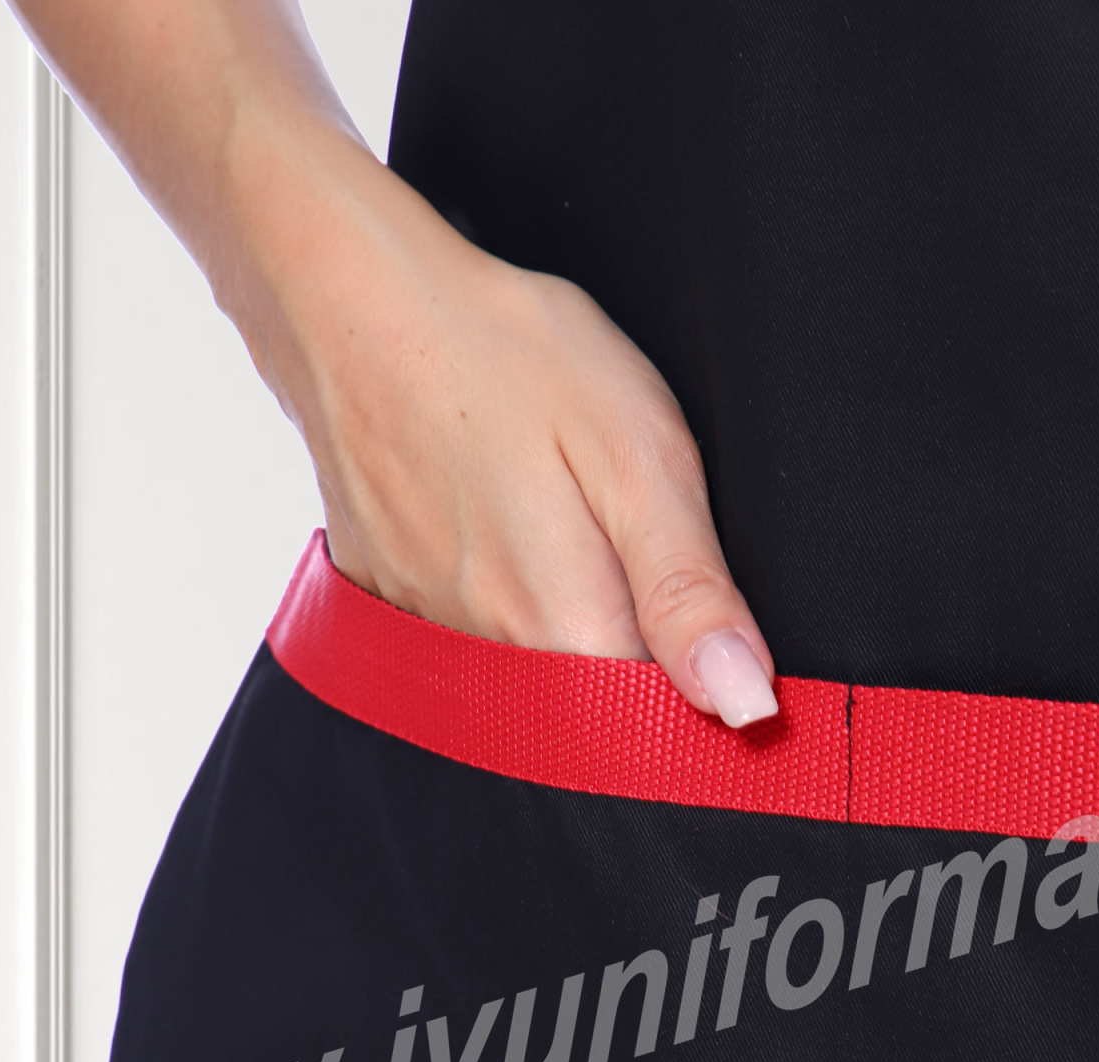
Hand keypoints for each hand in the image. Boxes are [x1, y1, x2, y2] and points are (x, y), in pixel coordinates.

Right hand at [237, 124, 777, 727]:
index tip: (708, 632)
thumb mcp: (638, 456)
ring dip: (566, 623)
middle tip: (628, 543)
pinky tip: (504, 525)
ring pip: (533, 674)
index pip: (660, 724)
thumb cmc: (506, 359)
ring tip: (562, 519)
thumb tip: (745, 706)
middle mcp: (491, 660)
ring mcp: (431, 637)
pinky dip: (501, 597)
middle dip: (635, 662)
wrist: (353, 301)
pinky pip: (470, 638)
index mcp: (566, 634)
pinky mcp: (392, 606)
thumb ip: (690, 593)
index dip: (698, 690)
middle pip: (595, 708)